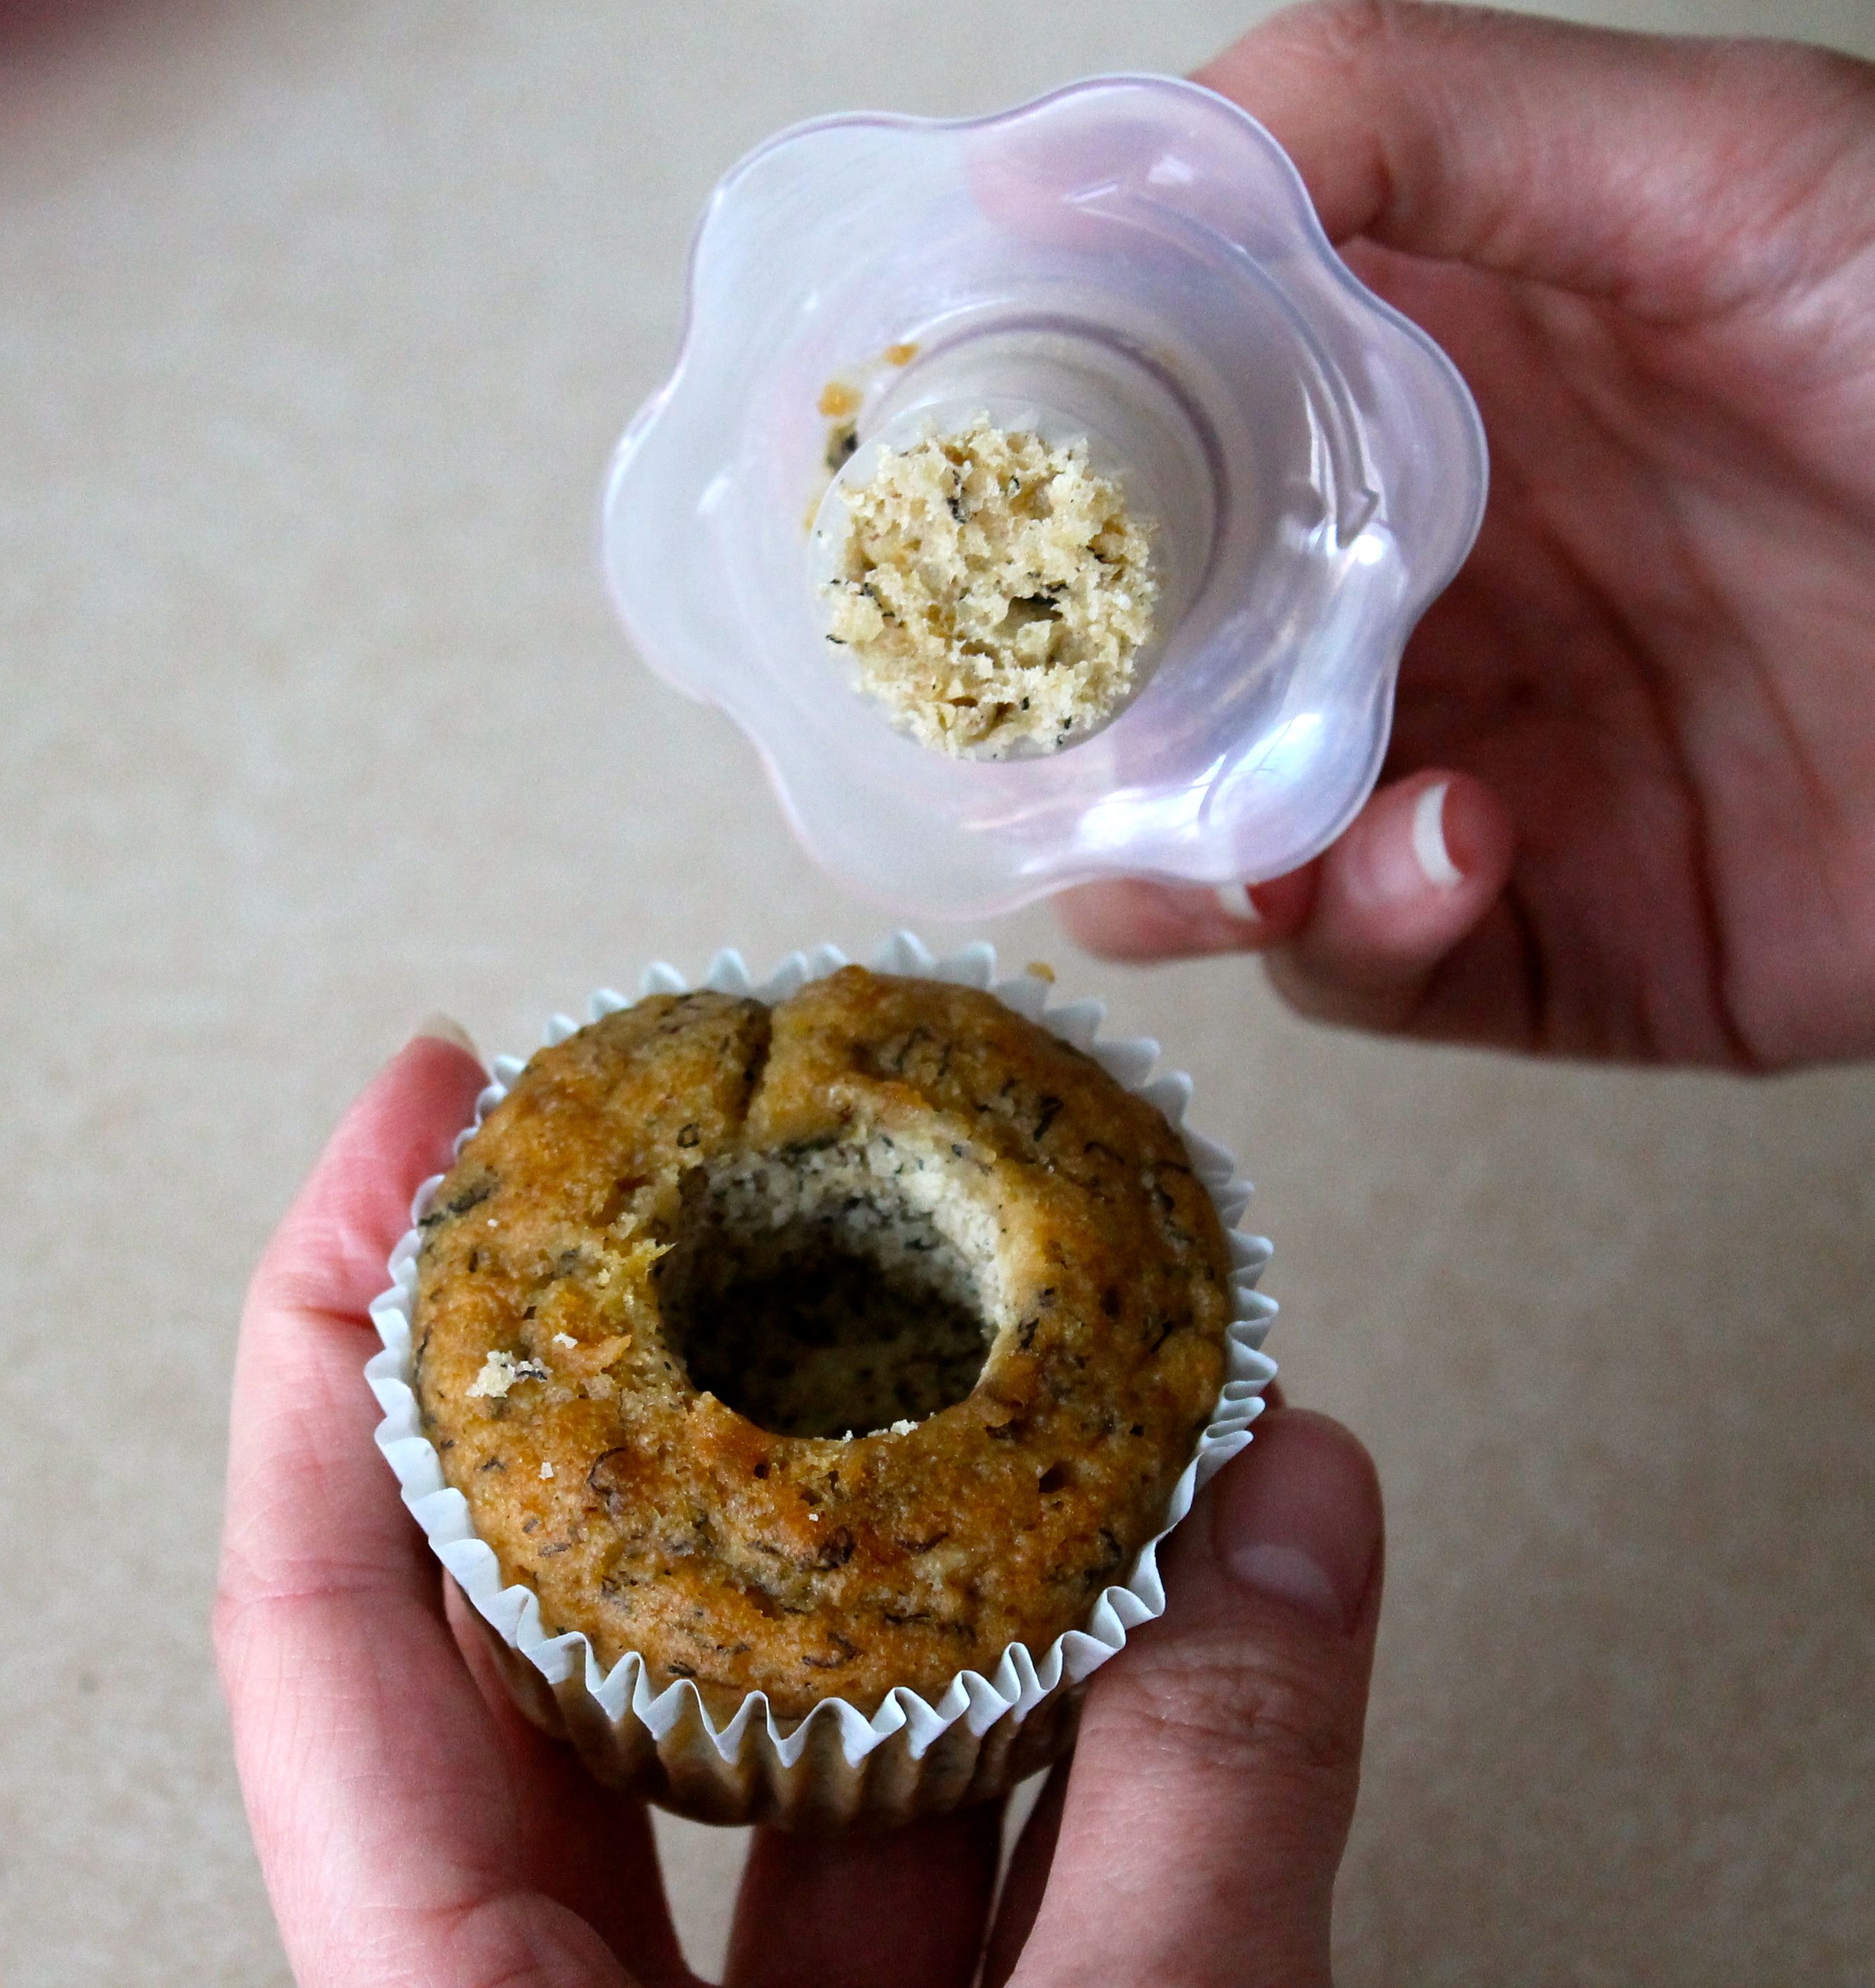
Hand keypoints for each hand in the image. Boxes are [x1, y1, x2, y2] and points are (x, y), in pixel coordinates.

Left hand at [217, 1032, 1382, 1985]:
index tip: (425, 1104)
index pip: (326, 1618)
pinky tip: (1110, 1552)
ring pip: (744, 1693)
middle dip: (643, 1354)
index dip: (345, 1327)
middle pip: (541, 1597)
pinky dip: (1001, 1670)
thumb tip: (1293, 1498)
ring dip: (866, 1506)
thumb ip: (1195, 1817)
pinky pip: (891, 1801)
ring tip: (947, 1315)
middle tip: (722, 1157)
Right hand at [1061, 2, 1874, 1070]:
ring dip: (1169, 861)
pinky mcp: (1522, 935)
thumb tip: (1071, 159)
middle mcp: (1397, 599)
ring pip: (1202, 851)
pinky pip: (1367, 957)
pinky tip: (1453, 843)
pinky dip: (1364, 917)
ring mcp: (1447, 771)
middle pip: (1136, 681)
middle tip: (1022, 713)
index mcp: (1398, 411)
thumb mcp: (1708, 173)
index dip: (1022, 476)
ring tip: (1216, 846)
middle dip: (1053, 719)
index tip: (932, 492)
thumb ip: (1406, 119)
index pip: (1141, 452)